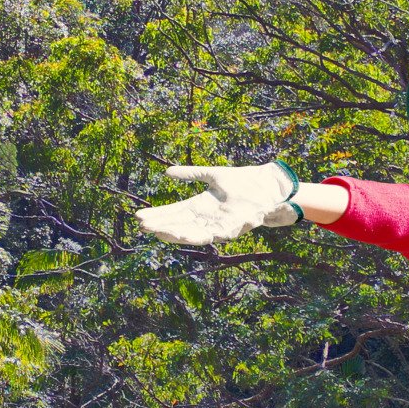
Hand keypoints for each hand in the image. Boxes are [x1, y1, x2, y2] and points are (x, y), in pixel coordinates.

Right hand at [135, 161, 300, 244]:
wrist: (268, 186)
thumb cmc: (243, 181)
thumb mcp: (211, 175)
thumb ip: (190, 174)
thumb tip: (166, 172)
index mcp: (200, 206)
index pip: (174, 212)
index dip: (158, 215)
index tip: (140, 217)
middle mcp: (207, 218)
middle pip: (180, 224)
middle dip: (162, 226)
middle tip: (143, 227)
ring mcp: (220, 223)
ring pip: (195, 233)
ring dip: (178, 234)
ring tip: (161, 233)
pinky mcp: (235, 226)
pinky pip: (217, 233)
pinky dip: (202, 235)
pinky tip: (188, 234)